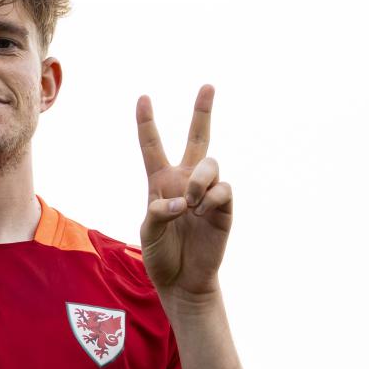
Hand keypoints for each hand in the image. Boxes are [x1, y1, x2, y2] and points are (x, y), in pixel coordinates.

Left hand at [137, 85, 232, 298]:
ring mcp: (207, 193)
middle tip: (208, 86)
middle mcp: (185, 181)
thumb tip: (185, 201)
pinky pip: (223, 189)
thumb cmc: (161, 256)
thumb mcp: (148, 232)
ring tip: (191, 202)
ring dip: (199, 179)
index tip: (143, 98)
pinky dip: (211, 197)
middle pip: (197, 139)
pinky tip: (202, 211)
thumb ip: (159, 211)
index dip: (147, 122)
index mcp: (160, 182)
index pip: (152, 146)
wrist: (183, 282)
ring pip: (210, 164)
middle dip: (203, 112)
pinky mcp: (224, 209)